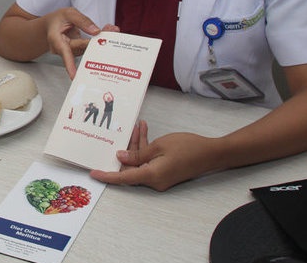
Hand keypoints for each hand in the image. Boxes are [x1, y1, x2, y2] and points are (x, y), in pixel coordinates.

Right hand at [42, 8, 117, 77]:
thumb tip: (96, 32)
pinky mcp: (76, 52)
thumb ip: (82, 21)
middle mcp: (62, 49)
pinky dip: (97, 41)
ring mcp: (70, 52)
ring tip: (111, 30)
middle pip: (81, 49)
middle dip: (96, 42)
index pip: (64, 53)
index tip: (74, 76)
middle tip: (111, 31)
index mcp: (56, 39)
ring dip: (99, 41)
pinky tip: (106, 32)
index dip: (70, 65)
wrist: (52, 24)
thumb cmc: (58, 19)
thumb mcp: (69, 13)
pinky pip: (88, 49)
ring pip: (86, 50)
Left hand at [89, 121, 217, 190]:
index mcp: (152, 175)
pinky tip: (144, 131)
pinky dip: (146, 148)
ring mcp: (160, 177)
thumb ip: (137, 153)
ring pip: (140, 162)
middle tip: (119, 133)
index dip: (107, 175)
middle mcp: (155, 180)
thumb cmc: (189, 148)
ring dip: (137, 145)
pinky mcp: (165, 172)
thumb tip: (121, 158)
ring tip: (137, 126)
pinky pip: (149, 161)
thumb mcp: (159, 146)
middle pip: (131, 167)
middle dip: (125, 149)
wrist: (212, 153)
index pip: (124, 178)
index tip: (93, 173)